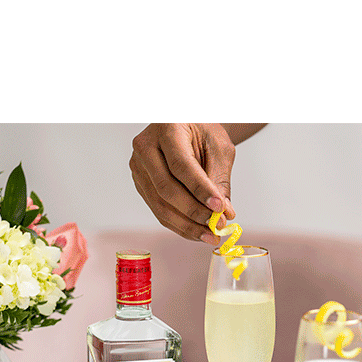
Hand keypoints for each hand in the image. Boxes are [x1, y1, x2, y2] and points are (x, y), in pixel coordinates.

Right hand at [130, 123, 236, 242]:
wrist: (187, 125)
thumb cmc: (203, 131)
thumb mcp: (219, 147)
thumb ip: (220, 179)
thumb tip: (223, 213)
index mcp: (166, 130)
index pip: (180, 165)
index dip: (199, 190)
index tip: (219, 209)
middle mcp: (145, 147)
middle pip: (166, 188)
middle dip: (193, 213)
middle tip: (217, 227)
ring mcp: (138, 167)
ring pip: (159, 205)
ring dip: (186, 225)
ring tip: (210, 236)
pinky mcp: (141, 184)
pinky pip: (158, 210)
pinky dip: (179, 225)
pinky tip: (197, 232)